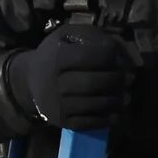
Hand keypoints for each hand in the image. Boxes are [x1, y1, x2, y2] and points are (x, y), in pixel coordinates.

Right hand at [5, 22, 139, 130]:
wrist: (30, 81)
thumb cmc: (55, 54)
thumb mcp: (68, 35)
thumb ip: (94, 36)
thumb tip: (120, 53)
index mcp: (58, 57)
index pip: (94, 56)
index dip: (111, 55)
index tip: (115, 55)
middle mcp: (56, 82)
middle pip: (95, 83)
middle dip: (117, 79)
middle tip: (127, 78)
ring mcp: (58, 104)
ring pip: (95, 104)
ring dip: (117, 100)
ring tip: (125, 95)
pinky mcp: (62, 121)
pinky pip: (90, 123)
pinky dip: (107, 119)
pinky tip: (115, 112)